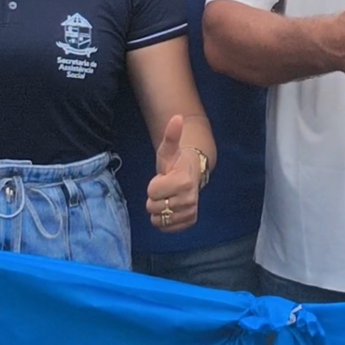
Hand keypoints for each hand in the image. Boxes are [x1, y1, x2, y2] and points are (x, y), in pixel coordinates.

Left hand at [142, 116, 200, 232]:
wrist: (191, 176)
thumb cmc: (175, 163)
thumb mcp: (169, 150)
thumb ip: (171, 135)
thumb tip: (177, 117)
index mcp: (183, 181)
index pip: (152, 191)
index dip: (154, 185)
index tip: (163, 178)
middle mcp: (189, 199)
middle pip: (153, 206)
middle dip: (155, 198)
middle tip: (165, 188)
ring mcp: (190, 212)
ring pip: (157, 218)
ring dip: (158, 209)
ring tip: (167, 198)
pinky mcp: (189, 222)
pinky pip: (165, 228)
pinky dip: (163, 220)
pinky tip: (170, 208)